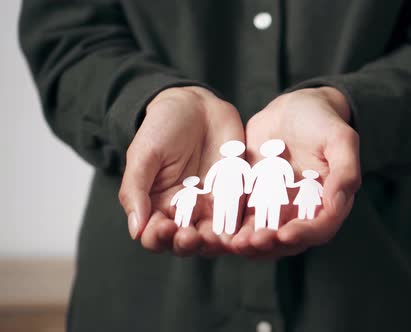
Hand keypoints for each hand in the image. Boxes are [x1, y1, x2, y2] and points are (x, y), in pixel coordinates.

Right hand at [118, 86, 243, 255]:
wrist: (197, 106)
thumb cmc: (163, 127)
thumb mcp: (143, 154)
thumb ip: (135, 190)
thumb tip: (135, 230)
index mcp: (158, 207)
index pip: (156, 235)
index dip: (158, 238)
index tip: (163, 229)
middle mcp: (186, 213)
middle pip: (187, 243)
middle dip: (188, 244)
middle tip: (190, 236)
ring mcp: (213, 207)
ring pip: (215, 238)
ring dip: (215, 243)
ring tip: (216, 239)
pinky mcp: (236, 197)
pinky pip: (241, 219)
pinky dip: (243, 229)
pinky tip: (243, 230)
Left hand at [232, 87, 360, 257]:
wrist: (294, 109)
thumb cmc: (323, 122)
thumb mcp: (341, 140)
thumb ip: (345, 171)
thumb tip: (337, 204)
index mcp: (329, 203)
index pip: (319, 228)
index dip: (303, 234)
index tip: (285, 234)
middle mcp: (304, 212)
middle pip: (289, 240)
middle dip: (270, 244)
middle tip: (251, 242)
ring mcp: (277, 209)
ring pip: (264, 235)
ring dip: (249, 243)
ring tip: (233, 242)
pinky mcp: (254, 200)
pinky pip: (243, 218)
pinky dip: (233, 227)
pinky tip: (218, 229)